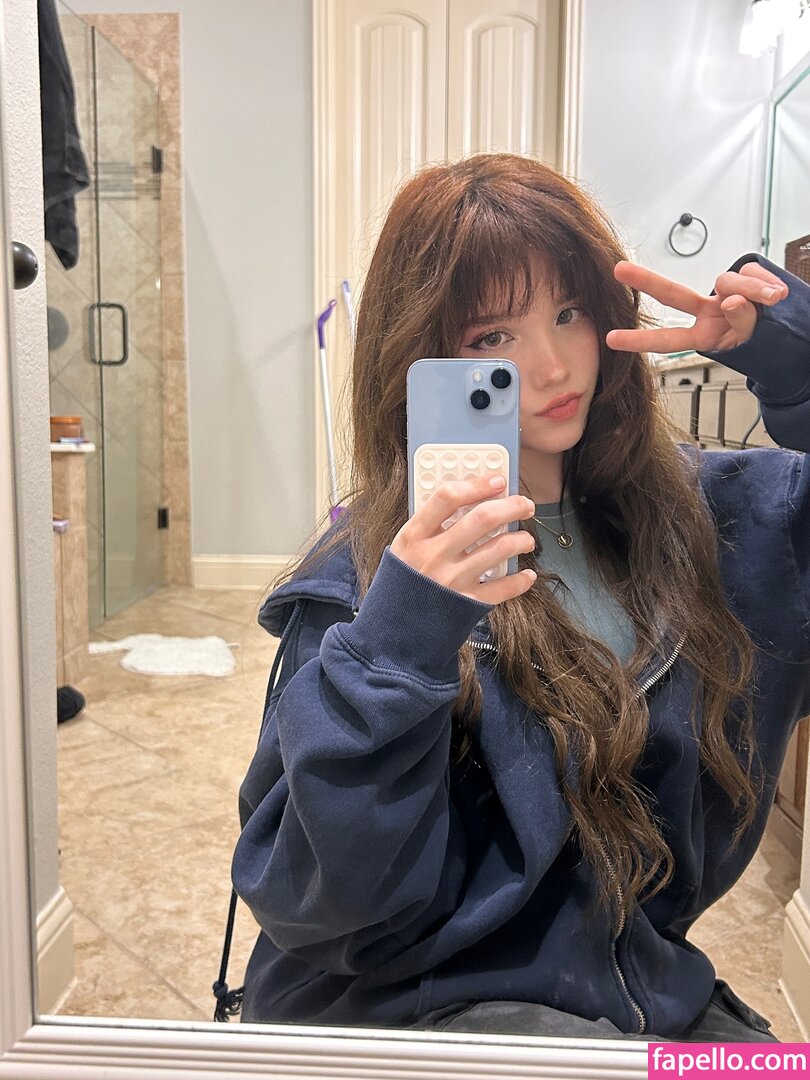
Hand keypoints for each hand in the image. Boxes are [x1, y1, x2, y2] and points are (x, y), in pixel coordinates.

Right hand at [391, 474, 536, 603]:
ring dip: (521, 540)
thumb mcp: (404, 548)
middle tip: (524, 504)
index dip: (477, 485)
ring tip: (526, 539)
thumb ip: (430, 525)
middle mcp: (434, 556)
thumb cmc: (404, 582)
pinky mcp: (466, 603)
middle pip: (482, 518)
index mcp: (414, 536)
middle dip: (512, 506)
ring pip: (499, 549)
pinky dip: (521, 580)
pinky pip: (503, 588)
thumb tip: (470, 501)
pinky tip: (527, 574)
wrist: (393, 630)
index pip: (447, 497)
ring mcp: (451, 580)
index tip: (497, 481)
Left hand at [605, 260, 788, 354]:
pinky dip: (766, 284)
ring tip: (772, 301)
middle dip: (647, 281)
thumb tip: (731, 298)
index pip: (668, 339)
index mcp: (703, 336)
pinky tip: (775, 293)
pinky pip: (751, 274)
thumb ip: (741, 321)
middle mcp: (707, 311)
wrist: (791, 328)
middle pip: (673, 294)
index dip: (640, 340)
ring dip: (753, 292)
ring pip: (727, 282)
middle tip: (619, 270)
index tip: (611, 338)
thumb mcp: (750, 340)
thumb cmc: (767, 340)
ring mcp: (724, 293)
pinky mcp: (743, 279)